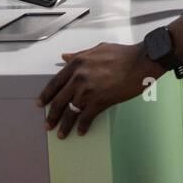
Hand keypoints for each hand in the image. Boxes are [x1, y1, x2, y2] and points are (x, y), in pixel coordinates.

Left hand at [37, 41, 164, 137]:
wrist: (142, 61)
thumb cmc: (124, 54)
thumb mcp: (98, 49)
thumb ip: (79, 54)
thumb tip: (64, 56)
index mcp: (77, 64)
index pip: (54, 83)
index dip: (46, 96)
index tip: (41, 104)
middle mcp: (79, 77)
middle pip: (59, 101)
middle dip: (52, 115)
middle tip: (48, 124)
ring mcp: (89, 90)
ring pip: (70, 112)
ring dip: (65, 125)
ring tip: (62, 133)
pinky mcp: (101, 101)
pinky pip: (87, 117)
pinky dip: (82, 126)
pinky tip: (81, 131)